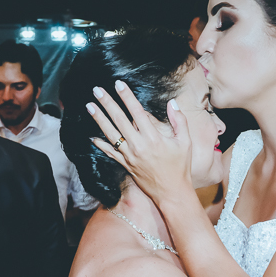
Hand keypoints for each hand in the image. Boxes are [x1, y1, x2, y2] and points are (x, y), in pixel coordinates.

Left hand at [88, 81, 193, 205]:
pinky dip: (100, 144)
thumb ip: (179, 121)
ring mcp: (130, 156)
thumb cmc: (181, 167)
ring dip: (99, 119)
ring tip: (89, 106)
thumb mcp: (186, 142)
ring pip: (111, 134)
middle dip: (107, 103)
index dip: (127, 97)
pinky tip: (91, 135)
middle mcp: (139, 146)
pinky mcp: (126, 165)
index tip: (118, 84)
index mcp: (154, 138)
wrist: (172, 193)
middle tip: (97, 89)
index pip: (137, 112)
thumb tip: (172, 102)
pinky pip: (110, 153)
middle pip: (119, 120)